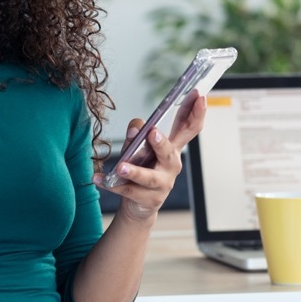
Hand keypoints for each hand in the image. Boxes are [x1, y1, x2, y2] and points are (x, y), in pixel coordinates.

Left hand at [93, 91, 207, 221]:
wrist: (138, 205)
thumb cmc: (142, 169)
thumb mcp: (139, 148)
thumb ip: (137, 133)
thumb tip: (135, 129)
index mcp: (172, 147)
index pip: (189, 128)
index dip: (197, 112)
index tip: (200, 96)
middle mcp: (171, 165)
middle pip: (170, 152)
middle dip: (161, 142)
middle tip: (152, 133)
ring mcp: (163, 184)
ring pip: (149, 177)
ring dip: (135, 171)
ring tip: (121, 167)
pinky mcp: (150, 199)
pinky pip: (130, 191)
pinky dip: (113, 185)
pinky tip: (100, 179)